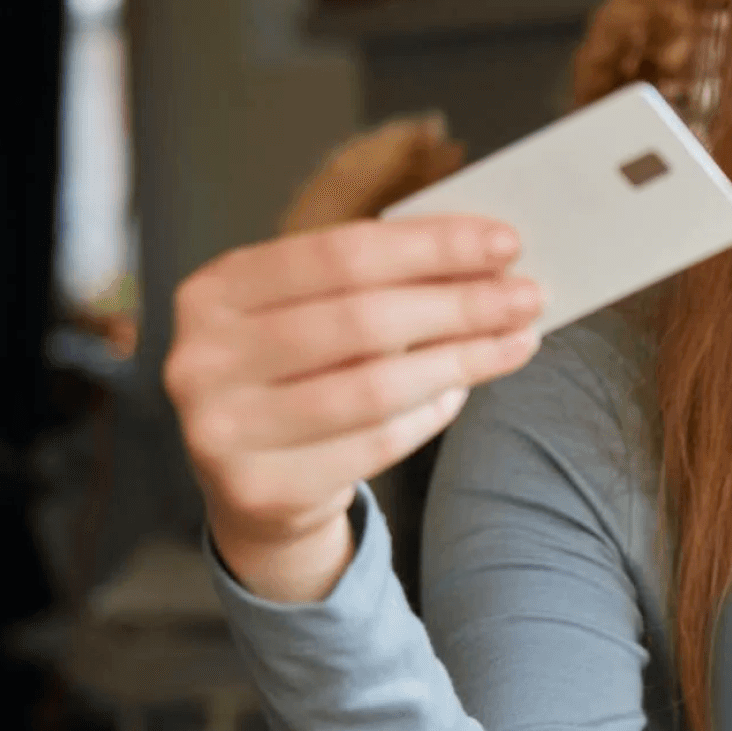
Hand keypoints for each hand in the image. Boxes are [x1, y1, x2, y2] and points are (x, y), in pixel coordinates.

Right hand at [164, 215, 543, 601]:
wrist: (253, 486)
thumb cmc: (299, 377)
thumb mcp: (313, 314)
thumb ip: (377, 282)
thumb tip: (487, 255)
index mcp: (217, 290)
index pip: (339, 253)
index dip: (430, 246)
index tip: (506, 242)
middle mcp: (203, 356)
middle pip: (362, 320)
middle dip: (460, 304)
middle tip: (528, 295)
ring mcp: (221, 429)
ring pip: (374, 387)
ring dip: (462, 360)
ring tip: (518, 339)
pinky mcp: (260, 488)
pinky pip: (376, 443)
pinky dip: (432, 414)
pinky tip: (464, 390)